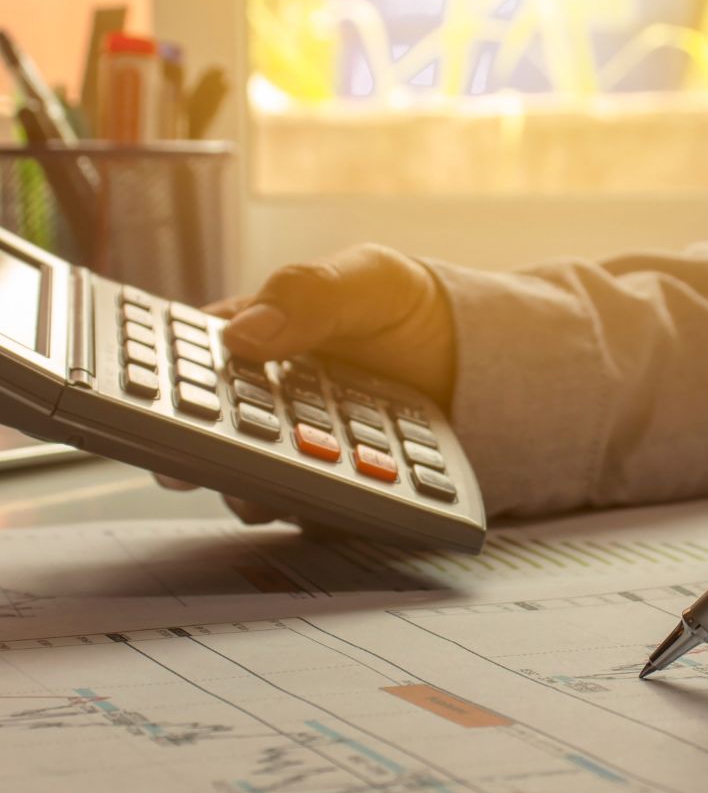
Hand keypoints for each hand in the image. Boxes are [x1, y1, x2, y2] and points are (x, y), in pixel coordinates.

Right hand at [157, 244, 454, 523]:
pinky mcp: (339, 490)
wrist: (472, 360)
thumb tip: (241, 337)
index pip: (193, 368)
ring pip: (260, 482)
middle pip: (215, 438)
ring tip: (264, 495)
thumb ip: (309, 295)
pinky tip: (328, 508)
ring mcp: (302, 452)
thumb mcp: (367, 280)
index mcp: (257, 346)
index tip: (151, 407)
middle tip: (192, 468)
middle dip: (198, 456)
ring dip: (254, 491)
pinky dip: (316, 512)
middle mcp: (269, 404)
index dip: (162, 389)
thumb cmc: (408, 309)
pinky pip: (318, 508)